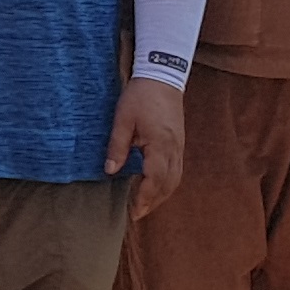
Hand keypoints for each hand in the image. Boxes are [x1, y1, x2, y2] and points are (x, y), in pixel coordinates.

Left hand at [103, 76, 186, 219]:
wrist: (162, 75)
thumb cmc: (140, 96)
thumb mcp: (122, 119)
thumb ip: (117, 147)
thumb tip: (110, 171)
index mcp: (160, 145)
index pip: (154, 180)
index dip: (143, 199)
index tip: (133, 212)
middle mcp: (174, 148)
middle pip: (168, 184)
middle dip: (153, 202)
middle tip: (137, 214)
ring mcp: (179, 145)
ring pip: (175, 178)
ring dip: (162, 194)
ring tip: (146, 204)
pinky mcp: (179, 141)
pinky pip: (177, 169)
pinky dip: (167, 182)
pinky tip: (156, 185)